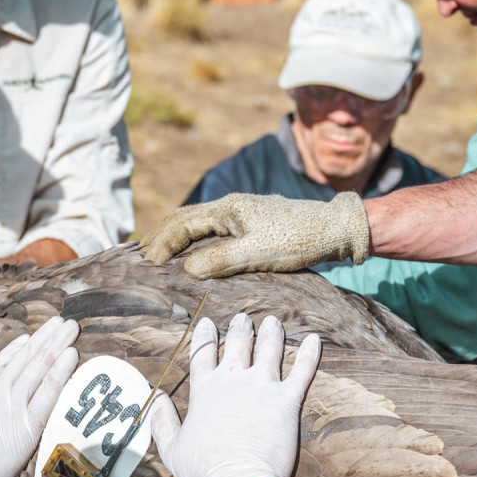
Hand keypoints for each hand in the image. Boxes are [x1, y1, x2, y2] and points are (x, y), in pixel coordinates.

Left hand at [0, 316, 79, 476]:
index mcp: (24, 434)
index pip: (49, 393)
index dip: (63, 369)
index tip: (75, 351)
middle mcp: (9, 410)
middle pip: (38, 369)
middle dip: (57, 344)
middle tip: (73, 325)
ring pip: (20, 363)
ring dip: (39, 341)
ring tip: (56, 323)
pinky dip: (11, 351)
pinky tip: (25, 338)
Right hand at [141, 192, 370, 278]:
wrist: (333, 229)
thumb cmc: (297, 240)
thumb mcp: (257, 253)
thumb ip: (220, 261)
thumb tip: (187, 270)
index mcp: (227, 209)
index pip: (182, 224)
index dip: (162, 243)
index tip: (148, 264)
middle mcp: (230, 206)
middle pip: (185, 217)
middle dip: (162, 235)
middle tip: (143, 256)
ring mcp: (242, 213)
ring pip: (198, 221)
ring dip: (177, 236)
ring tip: (160, 253)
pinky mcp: (252, 223)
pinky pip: (213, 228)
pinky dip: (195, 238)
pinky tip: (195, 252)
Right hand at [149, 313, 320, 476]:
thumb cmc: (205, 471)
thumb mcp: (172, 448)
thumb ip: (162, 420)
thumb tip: (158, 398)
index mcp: (205, 390)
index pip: (203, 353)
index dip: (204, 336)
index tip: (207, 324)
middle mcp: (233, 380)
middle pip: (238, 344)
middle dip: (240, 328)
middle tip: (244, 318)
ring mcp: (262, 386)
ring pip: (269, 349)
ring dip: (271, 333)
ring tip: (273, 321)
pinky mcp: (287, 400)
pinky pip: (302, 370)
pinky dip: (308, 354)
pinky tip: (313, 340)